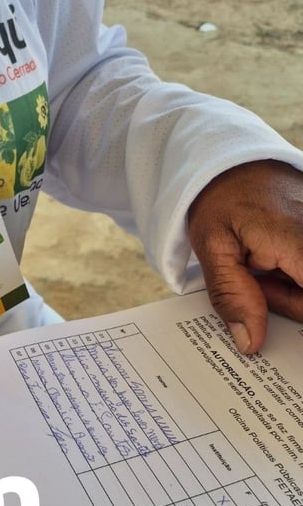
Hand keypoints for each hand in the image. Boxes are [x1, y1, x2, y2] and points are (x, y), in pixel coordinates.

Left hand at [188, 159, 302, 354]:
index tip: (269, 312)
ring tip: (260, 264)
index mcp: (300, 241)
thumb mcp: (212, 246)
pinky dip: (296, 275)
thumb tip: (250, 343)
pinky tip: (275, 260)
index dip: (293, 312)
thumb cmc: (220, 198)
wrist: (231, 162)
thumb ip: (232, 294)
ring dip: (292, 289)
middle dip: (289, 303)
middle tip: (255, 280)